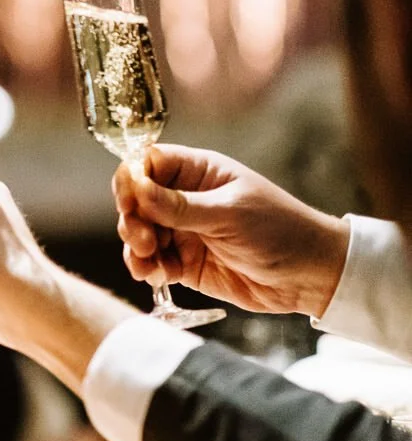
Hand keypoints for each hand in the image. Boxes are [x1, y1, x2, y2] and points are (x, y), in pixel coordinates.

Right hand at [113, 144, 350, 315]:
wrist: (311, 276)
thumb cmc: (280, 231)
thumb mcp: (228, 214)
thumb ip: (179, 205)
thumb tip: (135, 187)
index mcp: (198, 173)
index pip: (148, 164)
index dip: (131, 181)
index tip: (130, 203)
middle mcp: (184, 199)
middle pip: (136, 201)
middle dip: (133, 221)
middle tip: (145, 241)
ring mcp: (183, 231)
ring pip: (138, 233)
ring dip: (135, 249)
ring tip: (149, 264)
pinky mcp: (184, 262)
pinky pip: (150, 261)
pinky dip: (146, 268)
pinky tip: (158, 276)